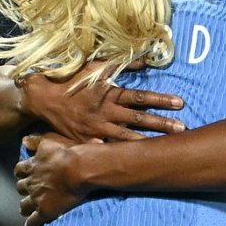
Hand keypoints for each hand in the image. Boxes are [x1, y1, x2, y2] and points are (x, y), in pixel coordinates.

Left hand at [15, 133, 94, 225]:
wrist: (80, 168)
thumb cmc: (69, 153)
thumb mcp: (51, 141)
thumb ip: (36, 141)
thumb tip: (23, 139)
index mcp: (33, 166)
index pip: (20, 170)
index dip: (22, 173)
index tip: (25, 174)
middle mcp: (32, 182)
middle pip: (21, 188)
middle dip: (24, 189)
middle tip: (30, 191)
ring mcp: (37, 198)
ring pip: (25, 206)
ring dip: (26, 207)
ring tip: (28, 210)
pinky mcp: (45, 211)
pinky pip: (32, 223)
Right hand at [22, 60, 186, 142]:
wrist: (44, 99)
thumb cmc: (72, 80)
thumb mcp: (96, 67)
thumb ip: (122, 63)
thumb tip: (146, 59)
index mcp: (110, 94)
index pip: (141, 97)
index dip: (161, 100)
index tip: (179, 103)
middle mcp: (106, 113)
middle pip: (139, 119)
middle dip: (162, 124)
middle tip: (182, 129)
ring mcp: (97, 130)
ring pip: (127, 138)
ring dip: (148, 142)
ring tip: (166, 148)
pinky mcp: (88, 142)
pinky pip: (106, 151)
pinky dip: (119, 158)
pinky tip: (136, 165)